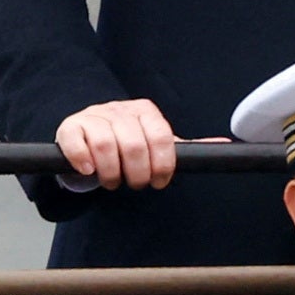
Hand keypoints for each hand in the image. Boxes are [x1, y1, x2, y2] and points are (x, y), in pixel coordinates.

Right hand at [55, 99, 180, 189]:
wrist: (88, 138)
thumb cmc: (126, 143)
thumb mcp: (156, 143)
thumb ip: (185, 146)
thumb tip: (224, 145)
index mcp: (145, 111)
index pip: (161, 137)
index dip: (162, 165)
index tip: (159, 182)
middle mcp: (119, 109)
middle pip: (134, 144)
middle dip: (137, 173)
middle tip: (135, 184)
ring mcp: (93, 116)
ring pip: (105, 144)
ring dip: (111, 172)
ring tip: (113, 182)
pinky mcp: (70, 127)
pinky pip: (76, 142)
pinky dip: (83, 160)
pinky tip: (89, 171)